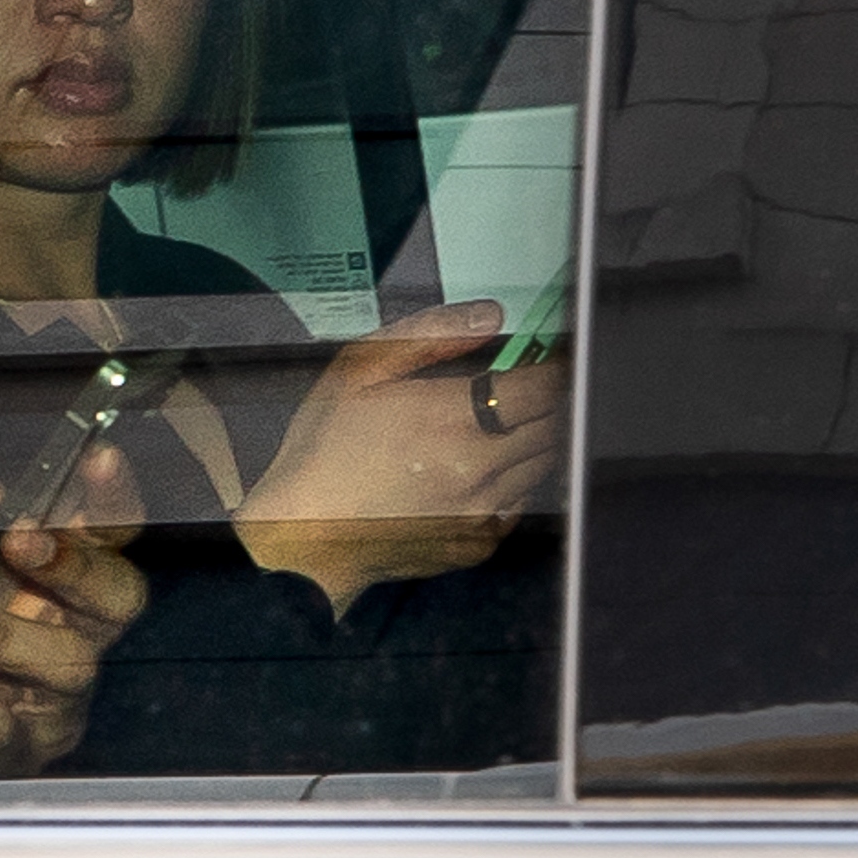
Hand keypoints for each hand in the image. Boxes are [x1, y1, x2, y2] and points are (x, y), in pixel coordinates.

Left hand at [0, 444, 148, 779]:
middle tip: (18, 543)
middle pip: (119, 599)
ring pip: (62, 663)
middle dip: (77, 565)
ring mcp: (45, 701)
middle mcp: (58, 636)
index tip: (97, 460)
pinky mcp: (13, 755)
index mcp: (37, 579)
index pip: (101, 534)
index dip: (112, 497)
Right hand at [231, 302, 560, 618]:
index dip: (553, 366)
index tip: (546, 357)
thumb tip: (490, 317)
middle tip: (518, 389)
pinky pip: (521, 502)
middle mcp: (478, 466)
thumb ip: (430, 334)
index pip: (546, 386)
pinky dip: (513, 481)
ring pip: (544, 463)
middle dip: (547, 400)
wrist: (303, 534)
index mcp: (452, 418)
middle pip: (554, 424)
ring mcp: (483, 509)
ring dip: (533, 439)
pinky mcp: (478, 541)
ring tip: (492, 429)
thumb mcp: (359, 370)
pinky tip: (474, 471)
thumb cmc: (323, 451)